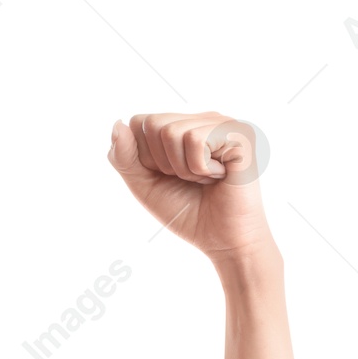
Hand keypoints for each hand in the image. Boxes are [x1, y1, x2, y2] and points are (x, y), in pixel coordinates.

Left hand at [107, 111, 274, 262]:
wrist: (223, 239)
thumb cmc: (186, 211)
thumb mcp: (143, 183)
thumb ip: (124, 156)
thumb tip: (118, 124)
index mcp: (183, 126)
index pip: (138, 122)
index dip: (144, 157)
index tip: (168, 175)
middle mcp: (203, 118)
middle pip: (152, 123)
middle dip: (162, 162)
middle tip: (189, 179)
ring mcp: (223, 123)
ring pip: (171, 131)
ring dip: (182, 168)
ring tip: (204, 179)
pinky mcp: (239, 133)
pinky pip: (195, 141)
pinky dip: (199, 169)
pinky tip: (219, 176)